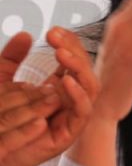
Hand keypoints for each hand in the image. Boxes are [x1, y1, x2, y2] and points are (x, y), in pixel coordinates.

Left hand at [0, 28, 98, 165]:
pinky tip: (65, 80)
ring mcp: (70, 116)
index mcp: (55, 88)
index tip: (53, 31)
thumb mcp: (0, 84)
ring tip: (61, 54)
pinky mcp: (69, 134)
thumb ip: (11, 60)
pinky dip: (78, 95)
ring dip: (78, 68)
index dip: (67, 44)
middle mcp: (67, 100)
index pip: (71, 61)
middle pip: (83, 70)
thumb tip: (26, 34)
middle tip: (56, 38)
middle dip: (73, 51)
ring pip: (89, 87)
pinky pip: (83, 111)